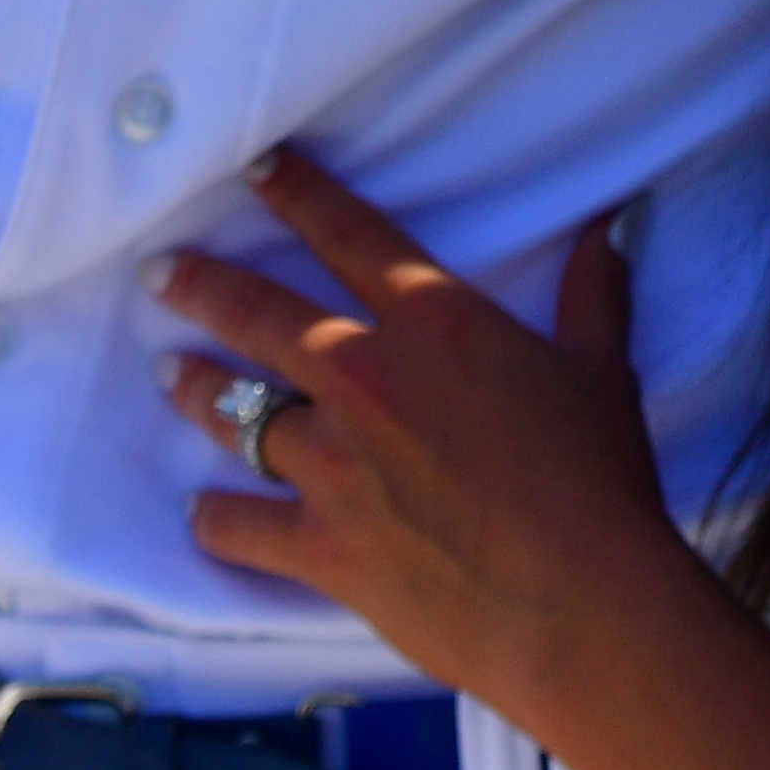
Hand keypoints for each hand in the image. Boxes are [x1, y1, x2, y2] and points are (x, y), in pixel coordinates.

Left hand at [159, 150, 701, 717]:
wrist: (576, 603)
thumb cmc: (597, 480)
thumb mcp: (602, 371)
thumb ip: (592, 293)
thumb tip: (609, 225)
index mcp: (433, 323)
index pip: (349, 235)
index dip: (297, 193)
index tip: (254, 166)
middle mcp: (366, 378)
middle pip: (260, 315)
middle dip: (202, 288)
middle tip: (160, 272)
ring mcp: (332, 465)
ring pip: (236, 414)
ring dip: (197, 390)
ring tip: (168, 374)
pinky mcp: (320, 546)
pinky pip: (240, 526)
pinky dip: (215, 520)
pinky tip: (198, 513)